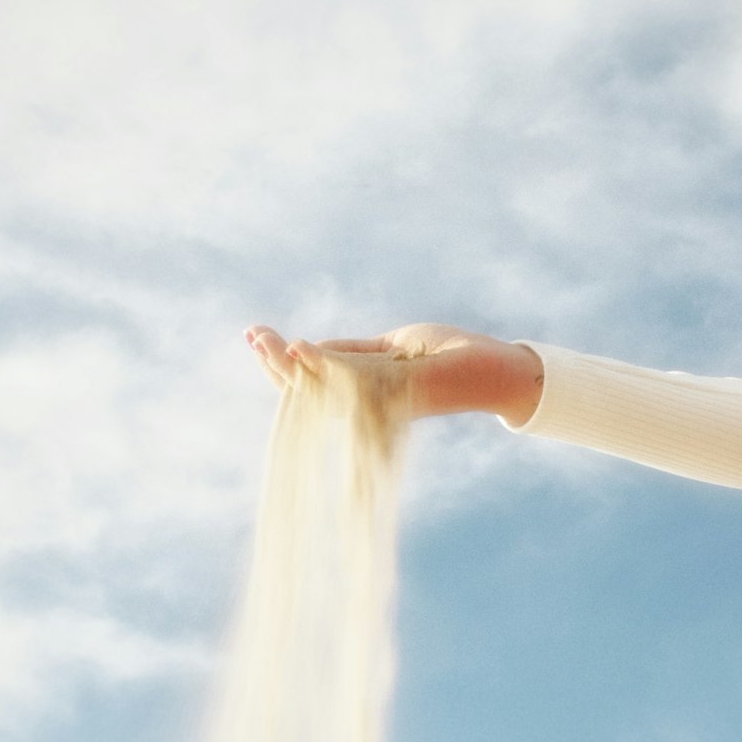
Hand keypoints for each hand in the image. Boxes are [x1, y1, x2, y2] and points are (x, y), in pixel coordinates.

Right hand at [244, 322, 543, 424]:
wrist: (490, 366)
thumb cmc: (445, 356)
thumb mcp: (389, 347)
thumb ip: (351, 351)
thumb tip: (305, 351)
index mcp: (361, 394)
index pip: (308, 384)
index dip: (279, 364)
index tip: (252, 335)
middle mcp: (365, 405)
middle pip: (306, 390)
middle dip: (274, 364)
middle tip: (251, 335)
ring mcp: (377, 401)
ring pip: (320, 387)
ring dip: (286, 364)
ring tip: (263, 340)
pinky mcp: (395, 390)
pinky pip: (350, 378)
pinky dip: (322, 364)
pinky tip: (297, 348)